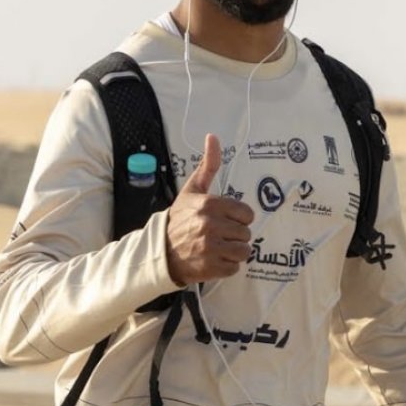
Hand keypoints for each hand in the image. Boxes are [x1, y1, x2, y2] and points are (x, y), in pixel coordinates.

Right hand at [162, 134, 254, 285]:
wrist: (160, 250)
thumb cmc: (180, 219)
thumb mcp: (192, 190)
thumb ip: (208, 165)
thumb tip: (213, 137)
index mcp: (209, 205)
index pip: (246, 214)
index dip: (238, 218)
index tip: (225, 220)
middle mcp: (210, 225)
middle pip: (246, 233)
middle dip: (235, 235)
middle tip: (218, 235)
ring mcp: (211, 248)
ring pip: (244, 251)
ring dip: (234, 252)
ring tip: (219, 248)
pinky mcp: (211, 268)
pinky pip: (235, 268)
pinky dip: (227, 266)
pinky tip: (214, 259)